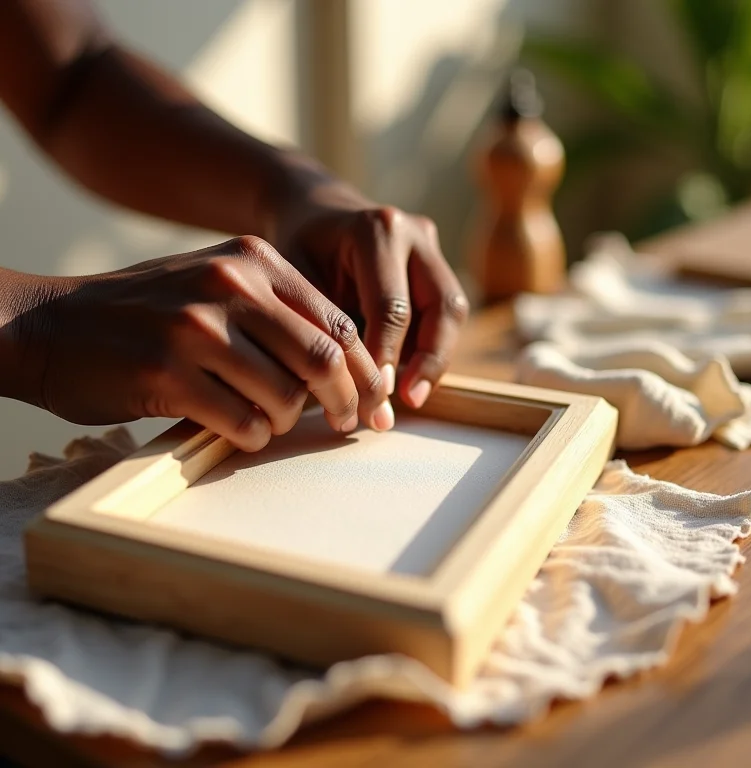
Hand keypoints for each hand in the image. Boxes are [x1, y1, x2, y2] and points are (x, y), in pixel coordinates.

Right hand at [10, 237, 392, 450]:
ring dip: (289, 421)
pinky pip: (242, 422)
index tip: (372, 398)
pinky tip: (239, 428)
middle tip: (349, 424)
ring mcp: (197, 328)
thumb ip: (277, 314)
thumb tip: (344, 368)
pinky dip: (252, 435)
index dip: (364, 368)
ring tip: (271, 421)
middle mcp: (230, 285)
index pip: (338, 321)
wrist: (51, 326)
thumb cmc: (146, 314)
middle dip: (347, 402)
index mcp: (254, 260)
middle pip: (324, 359)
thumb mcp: (216, 286)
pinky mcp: (167, 373)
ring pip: (286, 396)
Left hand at [275, 169, 468, 406]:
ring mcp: (431, 247)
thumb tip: (340, 391)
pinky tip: (410, 376)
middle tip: (409, 400)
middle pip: (443, 306)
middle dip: (429, 360)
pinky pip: (445, 312)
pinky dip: (431, 346)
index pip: (392, 307)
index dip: (386, 356)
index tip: (375, 395)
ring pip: (453, 311)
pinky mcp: (436, 264)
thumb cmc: (299, 246)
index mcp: (376, 230)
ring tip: (413, 396)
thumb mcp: (296, 278)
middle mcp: (413, 234)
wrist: (316, 211)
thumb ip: (323, 325)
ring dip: (437, 357)